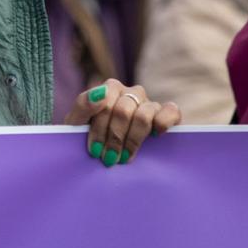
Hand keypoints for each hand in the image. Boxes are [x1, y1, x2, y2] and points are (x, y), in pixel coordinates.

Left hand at [63, 80, 180, 165]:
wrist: (104, 152)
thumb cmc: (88, 136)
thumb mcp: (77, 123)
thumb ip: (83, 105)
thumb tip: (99, 93)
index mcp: (110, 89)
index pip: (106, 104)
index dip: (99, 129)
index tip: (95, 150)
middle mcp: (131, 92)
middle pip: (123, 112)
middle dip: (114, 138)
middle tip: (109, 158)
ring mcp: (150, 103)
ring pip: (144, 115)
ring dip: (132, 140)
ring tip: (125, 157)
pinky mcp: (166, 114)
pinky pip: (171, 111)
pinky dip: (164, 122)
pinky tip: (156, 136)